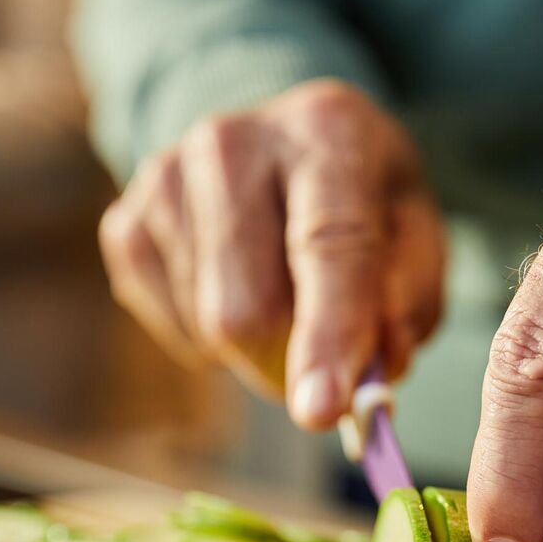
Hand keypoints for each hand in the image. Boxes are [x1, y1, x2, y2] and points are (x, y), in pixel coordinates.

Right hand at [97, 79, 444, 427]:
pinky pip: (172, 327)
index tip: (321, 412)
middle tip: (324, 368)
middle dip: (291, 364)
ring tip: (282, 298)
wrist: (283, 149)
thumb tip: (362, 382)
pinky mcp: (126, 220)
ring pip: (208, 327)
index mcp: (328, 130)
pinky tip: (234, 289)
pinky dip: (211, 338)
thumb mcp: (415, 237)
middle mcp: (235, 140)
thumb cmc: (361, 202)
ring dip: (256, 350)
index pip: (327, 244)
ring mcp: (167, 176)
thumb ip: (403, 306)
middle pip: (249, 307)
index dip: (326, 335)